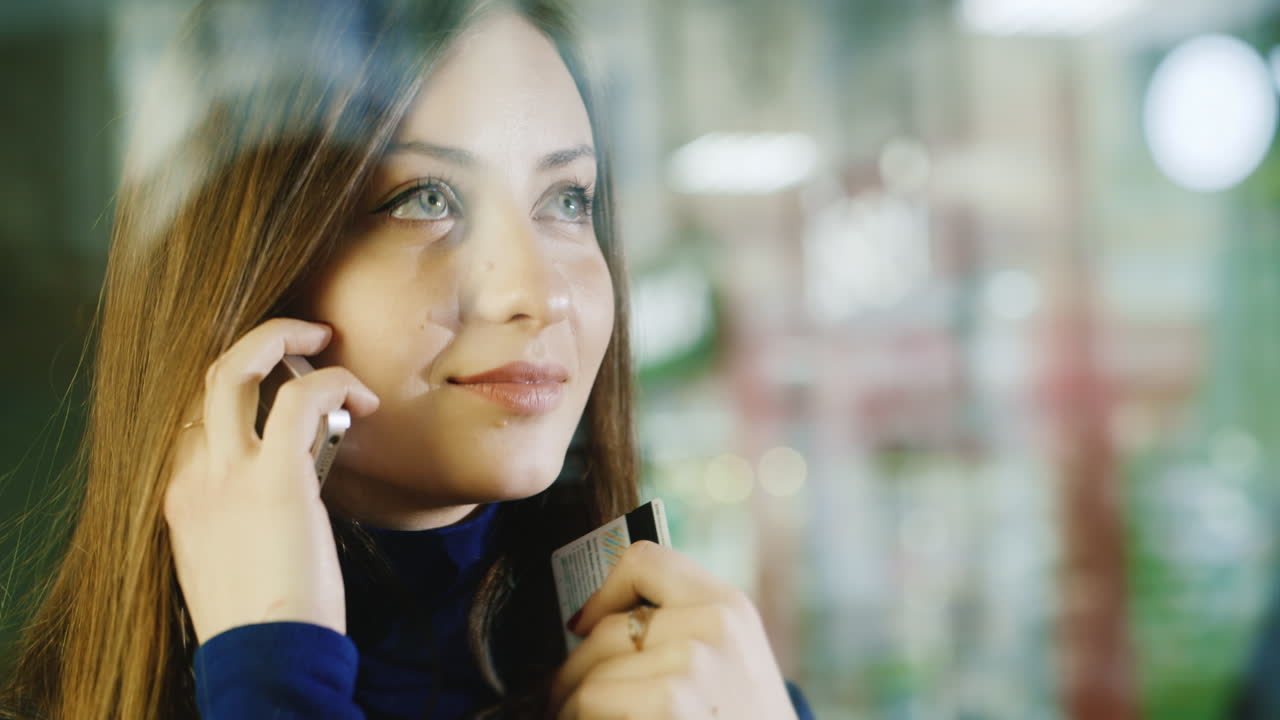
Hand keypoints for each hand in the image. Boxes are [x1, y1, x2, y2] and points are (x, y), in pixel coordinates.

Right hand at [163, 318, 379, 644]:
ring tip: (328, 341)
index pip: (194, 417)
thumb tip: (285, 491)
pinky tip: (363, 400)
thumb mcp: (229, 559)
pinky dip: (334, 383)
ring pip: (235, 368)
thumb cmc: (262, 620)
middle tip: (304, 336)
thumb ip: (241, 515)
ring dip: (285, 338)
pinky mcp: (276, 480)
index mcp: (180, 497)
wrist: (264, 659)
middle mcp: (194, 477)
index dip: (239, 390)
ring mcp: (228, 475)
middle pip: (207, 378)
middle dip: (256, 342)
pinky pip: (301, 398)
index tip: (280, 388)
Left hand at [549, 541, 797, 719]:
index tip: (583, 626)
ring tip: (575, 719)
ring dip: (570, 706)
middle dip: (572, 672)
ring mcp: (695, 663)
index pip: (644, 560)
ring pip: (588, 673)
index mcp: (729, 605)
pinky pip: (591, 699)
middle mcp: (716, 625)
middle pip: (604, 631)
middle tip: (564, 700)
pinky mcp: (671, 703)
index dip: (602, 592)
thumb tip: (589, 624)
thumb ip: (680, 631)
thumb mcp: (731, 665)